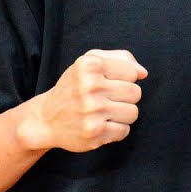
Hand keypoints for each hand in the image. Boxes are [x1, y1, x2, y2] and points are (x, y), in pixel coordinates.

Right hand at [21, 50, 145, 151]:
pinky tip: (101, 125)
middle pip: (135, 93)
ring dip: (122, 114)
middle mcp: (89, 87)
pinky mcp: (94, 133)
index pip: (132, 73)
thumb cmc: (74, 87)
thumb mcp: (90, 62)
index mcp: (89, 65)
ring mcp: (92, 111)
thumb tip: (143, 73)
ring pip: (133, 113)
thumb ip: (120, 59)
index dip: (125, 79)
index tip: (109, 83)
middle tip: (108, 99)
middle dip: (125, 97)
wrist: (47, 118)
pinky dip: (116, 130)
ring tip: (105, 112)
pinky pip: (124, 131)